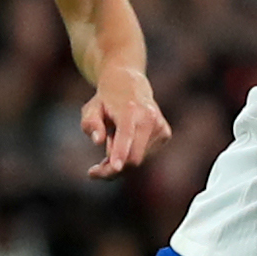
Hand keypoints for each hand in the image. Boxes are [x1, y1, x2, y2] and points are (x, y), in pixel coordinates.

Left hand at [80, 65, 170, 179]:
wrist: (130, 84)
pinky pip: (145, 155)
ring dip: (121, 158)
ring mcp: (160, 126)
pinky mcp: (165, 133)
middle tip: (94, 171)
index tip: (116, 167)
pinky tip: (126, 139)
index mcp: (129, 110)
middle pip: (133, 157)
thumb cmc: (106, 100)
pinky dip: (131, 153)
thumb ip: (91, 124)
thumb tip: (98, 141)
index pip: (126, 134)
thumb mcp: (91, 109)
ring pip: (138, 159)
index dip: (120, 152)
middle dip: (113, 169)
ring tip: (112, 139)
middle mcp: (149, 117)